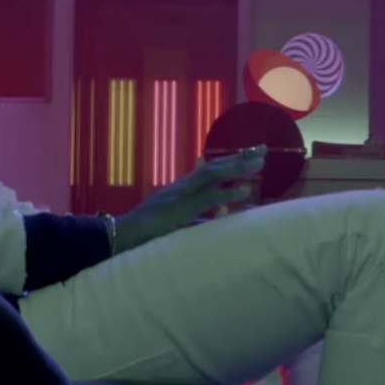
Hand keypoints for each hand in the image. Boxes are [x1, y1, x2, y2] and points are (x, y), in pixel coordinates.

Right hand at [116, 146, 266, 252]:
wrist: (120, 236)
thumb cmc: (146, 234)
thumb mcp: (177, 225)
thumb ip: (198, 221)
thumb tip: (217, 222)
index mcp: (182, 189)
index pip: (210, 170)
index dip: (231, 161)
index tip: (252, 154)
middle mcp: (182, 186)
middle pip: (215, 166)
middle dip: (240, 157)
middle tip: (263, 149)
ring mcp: (180, 195)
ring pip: (212, 175)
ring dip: (237, 167)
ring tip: (259, 162)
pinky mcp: (180, 209)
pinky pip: (207, 198)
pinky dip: (227, 193)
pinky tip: (244, 190)